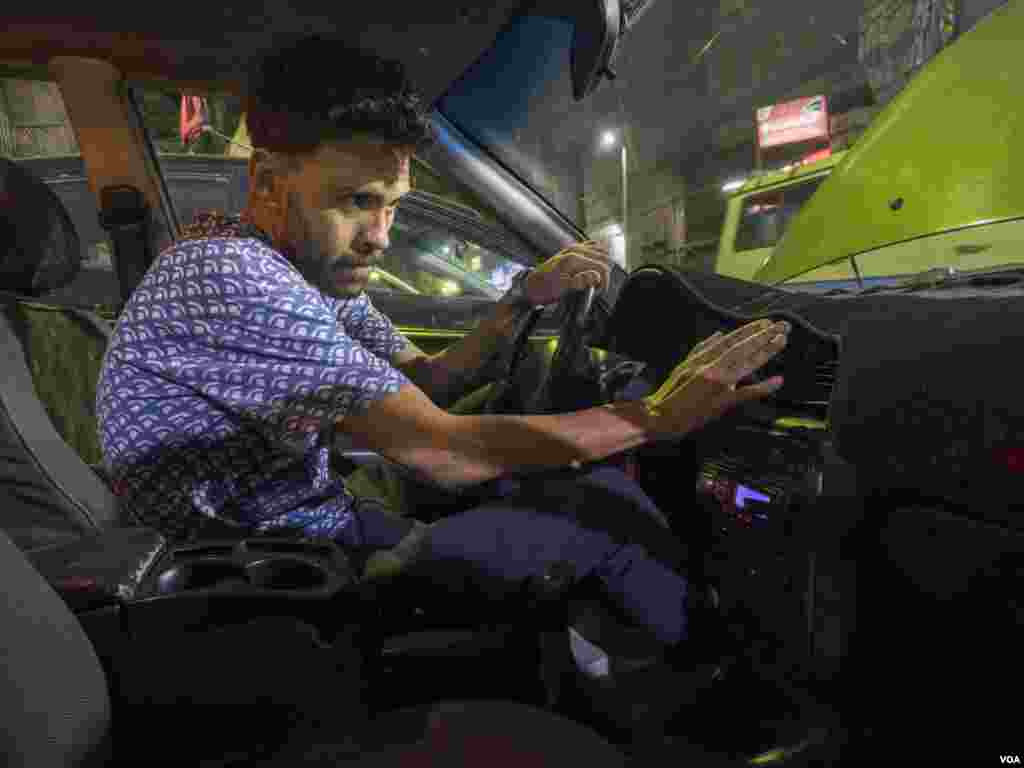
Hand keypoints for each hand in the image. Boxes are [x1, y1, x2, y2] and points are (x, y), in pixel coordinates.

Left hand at [524, 240, 611, 305]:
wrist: (531, 285)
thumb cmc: (544, 289)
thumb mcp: (561, 289)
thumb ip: (579, 282)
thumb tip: (595, 276)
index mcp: (573, 259)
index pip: (601, 267)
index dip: (605, 280)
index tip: (601, 291)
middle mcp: (574, 250)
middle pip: (603, 258)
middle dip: (605, 273)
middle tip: (598, 287)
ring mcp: (573, 248)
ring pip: (600, 251)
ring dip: (602, 264)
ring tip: (596, 279)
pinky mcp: (572, 250)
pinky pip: (592, 247)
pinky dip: (597, 255)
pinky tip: (594, 267)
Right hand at [643, 319, 790, 439]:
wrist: (662, 415)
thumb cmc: (672, 392)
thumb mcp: (684, 365)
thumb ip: (702, 348)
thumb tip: (719, 334)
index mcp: (703, 358)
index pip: (731, 340)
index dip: (750, 331)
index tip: (765, 323)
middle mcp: (712, 368)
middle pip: (743, 348)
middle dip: (764, 336)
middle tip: (782, 326)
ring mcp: (718, 384)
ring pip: (747, 364)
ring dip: (766, 352)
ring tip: (782, 341)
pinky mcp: (722, 402)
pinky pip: (746, 393)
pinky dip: (762, 387)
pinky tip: (778, 380)